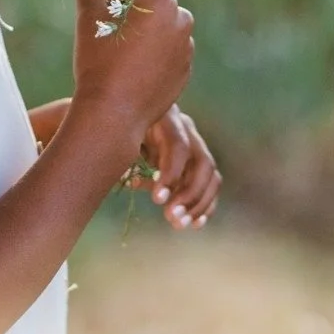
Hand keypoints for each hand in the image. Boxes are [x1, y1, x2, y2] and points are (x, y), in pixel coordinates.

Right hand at [73, 0, 194, 138]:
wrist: (114, 114)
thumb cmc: (99, 62)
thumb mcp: (87, 18)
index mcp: (161, 0)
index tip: (102, 8)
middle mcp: (181, 20)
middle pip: (153, 2)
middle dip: (132, 11)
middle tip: (109, 32)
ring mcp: (186, 48)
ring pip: (161, 28)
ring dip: (143, 33)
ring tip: (120, 55)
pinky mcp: (184, 71)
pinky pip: (167, 52)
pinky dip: (152, 55)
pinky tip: (131, 71)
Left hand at [126, 103, 221, 230]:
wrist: (129, 109)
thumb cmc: (121, 125)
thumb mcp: (122, 134)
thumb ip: (127, 154)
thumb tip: (134, 181)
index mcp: (167, 119)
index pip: (179, 146)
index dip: (171, 174)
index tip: (157, 200)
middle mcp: (187, 129)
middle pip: (202, 164)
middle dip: (189, 194)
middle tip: (171, 217)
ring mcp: (197, 144)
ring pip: (211, 177)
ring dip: (197, 204)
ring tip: (179, 224)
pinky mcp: (199, 161)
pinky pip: (211, 185)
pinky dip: (204, 206)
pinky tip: (194, 224)